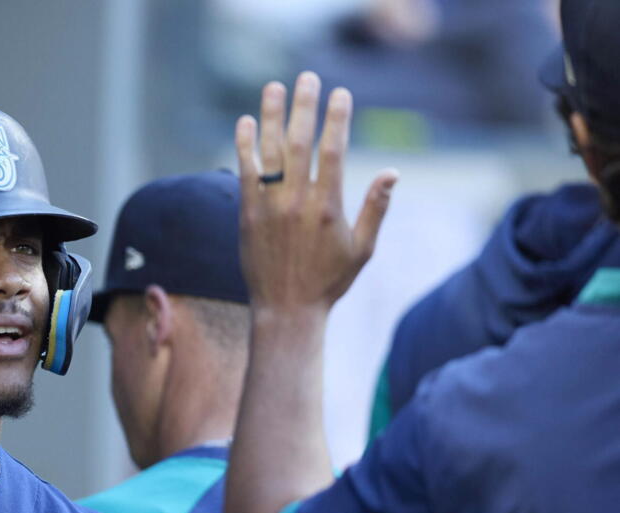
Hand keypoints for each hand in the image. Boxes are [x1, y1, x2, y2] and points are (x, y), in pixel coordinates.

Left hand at [235, 72, 398, 312]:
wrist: (285, 310)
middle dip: (305, 106)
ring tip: (273, 87)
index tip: (340, 94)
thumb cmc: (328, 281)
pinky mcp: (247, 215)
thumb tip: (393, 172)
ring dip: (271, 116)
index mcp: (329, 207)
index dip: (337, 119)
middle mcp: (297, 203)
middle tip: (308, 77)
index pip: (334, 151)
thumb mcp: (362, 248)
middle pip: (301, 143)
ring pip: (269, 153)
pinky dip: (244, 147)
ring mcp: (269, 208)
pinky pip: (244, 174)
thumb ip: (376, 208)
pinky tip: (244, 123)